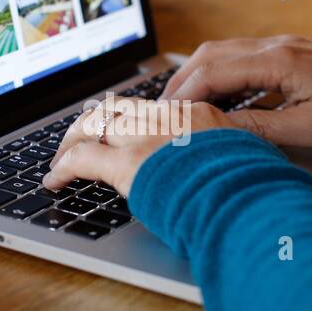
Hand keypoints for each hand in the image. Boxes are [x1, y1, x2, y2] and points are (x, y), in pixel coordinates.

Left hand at [44, 97, 236, 197]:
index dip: (126, 118)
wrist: (254, 203)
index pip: (151, 108)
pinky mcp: (129, 165)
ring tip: (61, 159)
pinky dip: (62, 168)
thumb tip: (217, 175)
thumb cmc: (257, 194)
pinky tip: (54, 181)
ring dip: (72, 141)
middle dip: (91, 122)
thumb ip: (223, 161)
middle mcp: (169, 120)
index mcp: (199, 116)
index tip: (116, 129)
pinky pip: (82, 159)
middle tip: (78, 138)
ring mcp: (148, 139)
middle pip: (117, 107)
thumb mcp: (247, 165)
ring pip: (94, 125)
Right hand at [161, 36, 311, 156]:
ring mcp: (286, 48)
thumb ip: (260, 126)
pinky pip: (244, 59)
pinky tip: (216, 98)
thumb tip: (216, 129)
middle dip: (181, 81)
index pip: (215, 71)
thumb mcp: (310, 130)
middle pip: (213, 55)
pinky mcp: (294, 57)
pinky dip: (221, 75)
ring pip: (226, 53)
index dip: (183, 93)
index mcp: (281, 61)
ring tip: (180, 105)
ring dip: (199, 76)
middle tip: (160, 110)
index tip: (163, 115)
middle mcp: (279, 46)